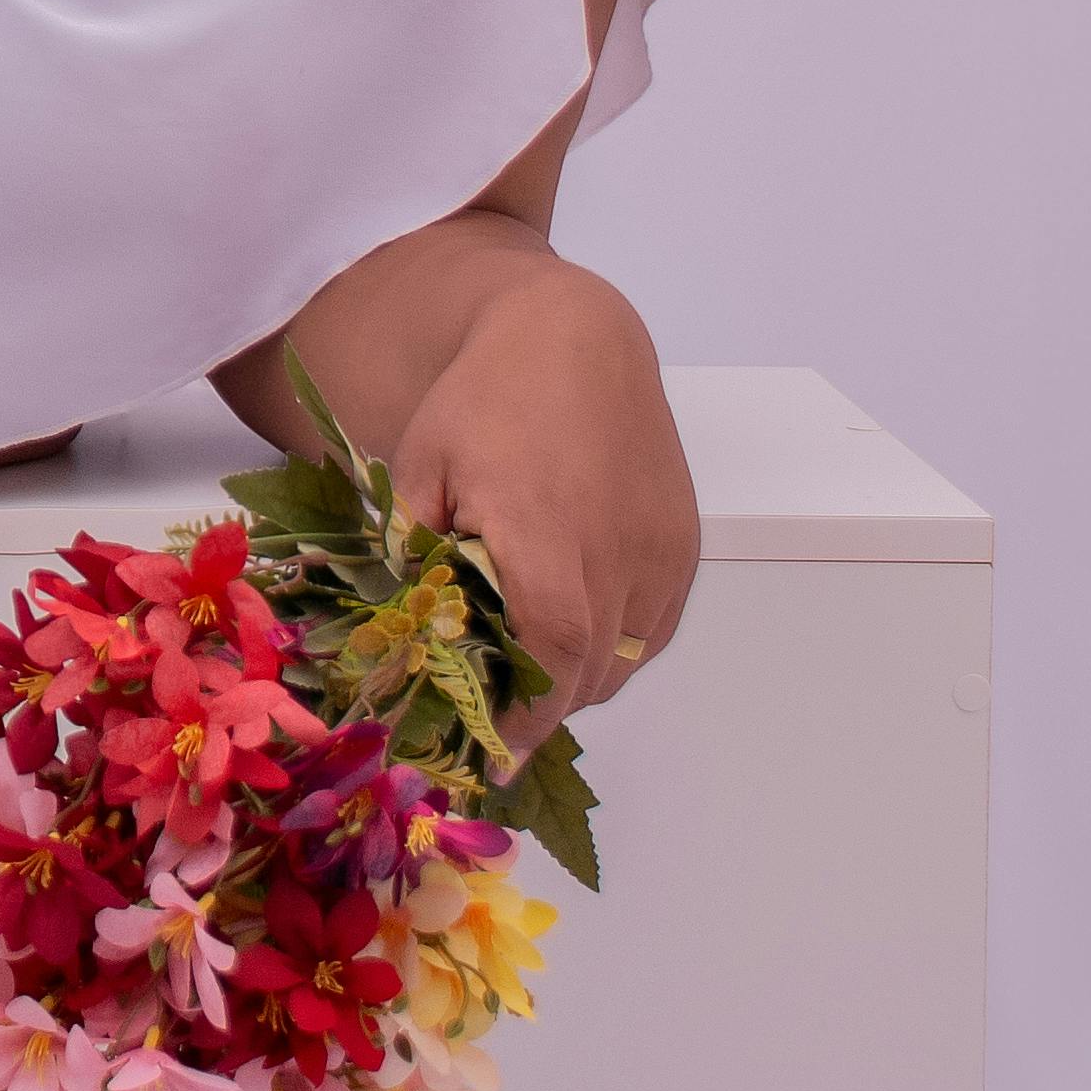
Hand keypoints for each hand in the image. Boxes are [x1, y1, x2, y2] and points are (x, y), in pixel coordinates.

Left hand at [390, 257, 695, 747]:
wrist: (575, 337)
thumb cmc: (484, 399)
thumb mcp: (421, 470)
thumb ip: (416, 557)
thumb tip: (407, 637)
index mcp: (546, 535)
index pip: (550, 657)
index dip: (524, 719)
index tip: (489, 754)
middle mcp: (616, 551)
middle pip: (588, 673)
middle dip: (540, 707)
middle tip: (491, 718)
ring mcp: (660, 551)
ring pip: (625, 657)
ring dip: (578, 676)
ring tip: (527, 665)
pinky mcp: (683, 545)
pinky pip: (653, 627)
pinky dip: (615, 643)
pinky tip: (572, 621)